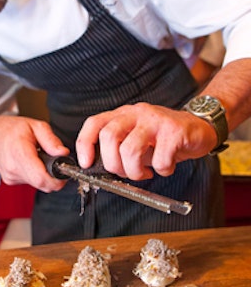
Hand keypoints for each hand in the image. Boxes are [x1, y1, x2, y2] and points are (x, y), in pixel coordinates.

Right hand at [0, 115, 69, 190]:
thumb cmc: (13, 129)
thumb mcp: (36, 126)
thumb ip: (51, 140)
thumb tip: (63, 153)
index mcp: (19, 153)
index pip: (40, 178)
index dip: (57, 180)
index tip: (64, 172)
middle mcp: (13, 168)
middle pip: (41, 184)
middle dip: (53, 177)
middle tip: (55, 161)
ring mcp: (10, 176)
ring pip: (37, 184)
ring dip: (44, 174)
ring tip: (39, 158)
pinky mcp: (10, 181)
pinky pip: (30, 182)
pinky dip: (35, 174)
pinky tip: (31, 162)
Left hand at [75, 102, 217, 179]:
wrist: (200, 128)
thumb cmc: (164, 138)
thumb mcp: (137, 140)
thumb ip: (119, 149)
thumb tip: (98, 168)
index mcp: (123, 115)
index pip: (94, 123)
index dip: (85, 144)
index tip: (87, 164)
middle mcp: (137, 113)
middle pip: (109, 136)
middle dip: (113, 163)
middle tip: (126, 172)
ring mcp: (155, 120)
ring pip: (130, 149)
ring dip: (135, 171)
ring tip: (145, 173)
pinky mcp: (175, 131)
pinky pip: (160, 159)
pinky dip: (162, 170)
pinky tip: (167, 166)